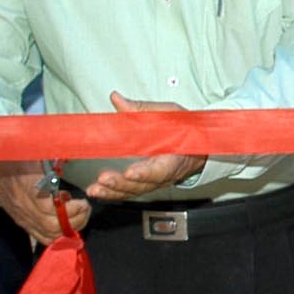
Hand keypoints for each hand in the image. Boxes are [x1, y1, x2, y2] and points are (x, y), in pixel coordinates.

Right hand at [0, 161, 89, 243]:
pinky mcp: (22, 222)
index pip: (51, 210)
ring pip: (48, 235)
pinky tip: (67, 224)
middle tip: (85, 209)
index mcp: (28, 188)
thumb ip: (53, 160)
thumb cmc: (18, 159)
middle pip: (52, 226)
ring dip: (68, 230)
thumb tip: (74, 152)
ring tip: (79, 216)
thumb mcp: (35, 154)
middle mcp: (24, 206)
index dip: (71, 210)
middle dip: (75, 221)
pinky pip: (41, 237)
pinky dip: (58, 235)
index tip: (83, 203)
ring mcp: (23, 217)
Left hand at [85, 93, 203, 200]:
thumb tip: (116, 99)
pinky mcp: (145, 183)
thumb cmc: (185, 128)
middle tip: (104, 179)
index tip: (130, 172)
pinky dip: (112, 194)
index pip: (161, 169)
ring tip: (96, 189)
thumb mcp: (169, 113)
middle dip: (122, 184)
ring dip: (114, 192)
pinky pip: (129, 192)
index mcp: (175, 157)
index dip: (146, 172)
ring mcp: (155, 181)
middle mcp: (165, 173)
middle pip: (143, 184)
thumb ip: (141, 109)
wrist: (198, 144)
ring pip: (134, 191)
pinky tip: (98, 192)